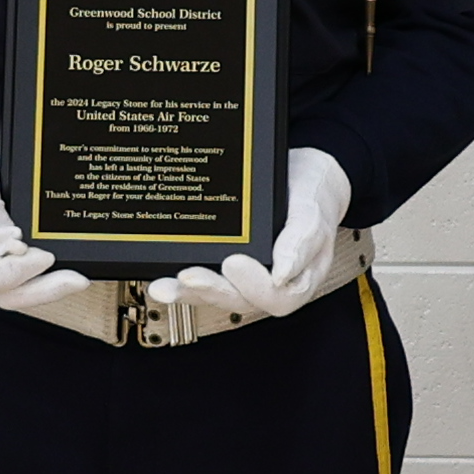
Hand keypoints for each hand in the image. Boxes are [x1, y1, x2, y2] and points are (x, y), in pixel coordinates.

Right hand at [0, 114, 96, 315]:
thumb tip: (12, 247)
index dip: (16, 271)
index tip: (44, 256)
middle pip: (2, 293)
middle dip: (42, 290)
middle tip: (76, 281)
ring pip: (13, 290)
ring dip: (45, 287)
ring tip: (77, 279)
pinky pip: (20, 275)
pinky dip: (42, 276)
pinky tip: (64, 270)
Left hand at [152, 148, 351, 315]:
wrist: (303, 173)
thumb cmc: (313, 194)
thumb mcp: (313, 210)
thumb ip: (302, 240)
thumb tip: (282, 272)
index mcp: (298, 279)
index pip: (276, 296)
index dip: (252, 285)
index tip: (234, 261)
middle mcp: (270, 283)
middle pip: (239, 300)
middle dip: (210, 290)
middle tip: (188, 277)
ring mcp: (245, 276)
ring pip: (216, 293)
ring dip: (187, 292)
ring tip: (164, 285)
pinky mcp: (224, 265)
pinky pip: (204, 276)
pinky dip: (180, 279)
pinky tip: (160, 276)